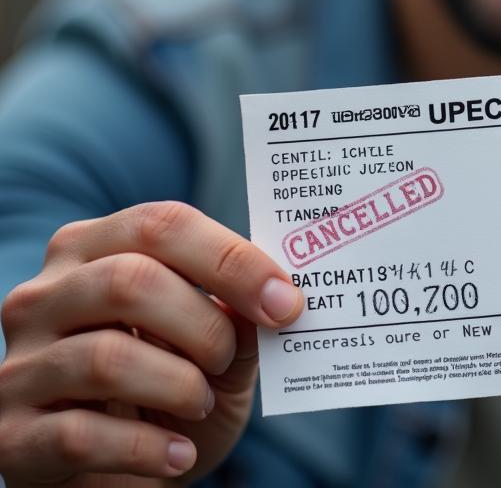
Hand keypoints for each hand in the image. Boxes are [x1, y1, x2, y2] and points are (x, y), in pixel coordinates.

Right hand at [0, 202, 303, 484]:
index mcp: (93, 248)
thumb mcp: (217, 349)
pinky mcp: (10, 435)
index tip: (285, 301)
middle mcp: (44, 295)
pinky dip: (146, 448)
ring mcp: (18, 365)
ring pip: (106, 356)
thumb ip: (238, 315)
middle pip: (130, 280)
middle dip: (204, 324)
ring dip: (178, 385)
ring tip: (201, 403)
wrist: (123, 477)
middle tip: (229, 359)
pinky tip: (178, 456)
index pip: (162, 224)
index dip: (232, 259)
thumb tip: (274, 295)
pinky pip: (81, 434)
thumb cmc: (172, 394)